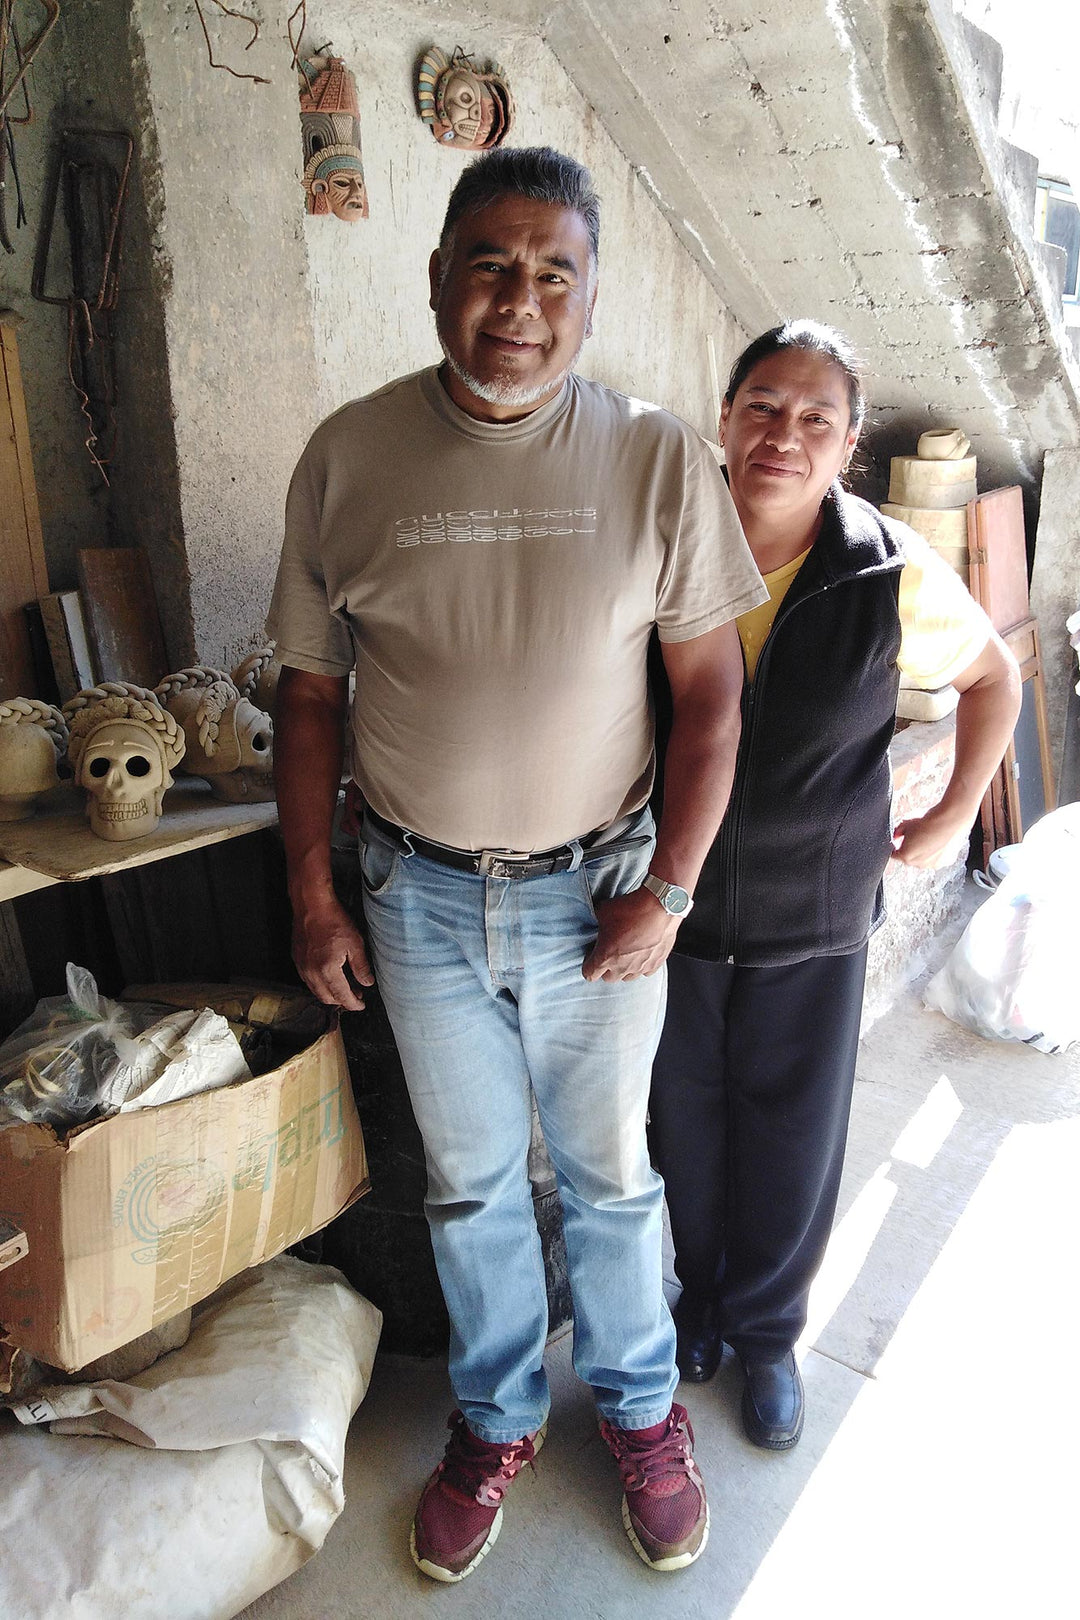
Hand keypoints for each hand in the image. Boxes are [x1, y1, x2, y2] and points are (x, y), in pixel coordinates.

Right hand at [291, 894, 374, 1010]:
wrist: (311, 905)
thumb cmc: (333, 921)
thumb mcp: (355, 943)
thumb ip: (361, 967)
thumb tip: (367, 983)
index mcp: (327, 970)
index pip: (341, 996)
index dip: (353, 1004)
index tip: (361, 1005)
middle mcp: (311, 973)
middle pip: (327, 998)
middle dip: (342, 1001)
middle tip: (356, 995)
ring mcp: (301, 967)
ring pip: (316, 991)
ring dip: (331, 993)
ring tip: (346, 986)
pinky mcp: (297, 960)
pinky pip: (308, 980)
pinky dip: (320, 984)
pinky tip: (330, 976)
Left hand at [582, 888, 681, 981]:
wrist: (659, 907)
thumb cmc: (632, 910)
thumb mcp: (603, 911)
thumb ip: (597, 922)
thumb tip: (597, 920)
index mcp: (605, 957)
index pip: (589, 974)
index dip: (588, 966)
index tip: (590, 959)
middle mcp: (622, 966)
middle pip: (608, 978)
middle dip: (606, 969)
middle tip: (608, 955)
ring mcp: (640, 967)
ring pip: (628, 978)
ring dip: (624, 969)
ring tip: (625, 956)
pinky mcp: (655, 964)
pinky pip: (645, 972)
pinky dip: (642, 965)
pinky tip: (642, 955)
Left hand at [891, 807, 970, 870]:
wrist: (949, 820)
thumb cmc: (928, 822)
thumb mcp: (905, 823)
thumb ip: (897, 832)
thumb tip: (896, 836)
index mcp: (905, 856)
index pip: (896, 854)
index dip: (897, 846)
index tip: (901, 840)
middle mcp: (919, 864)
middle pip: (910, 858)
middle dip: (911, 849)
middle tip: (917, 836)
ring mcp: (933, 865)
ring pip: (925, 860)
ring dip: (925, 852)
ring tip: (929, 837)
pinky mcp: (946, 862)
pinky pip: (938, 858)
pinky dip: (938, 852)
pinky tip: (939, 840)